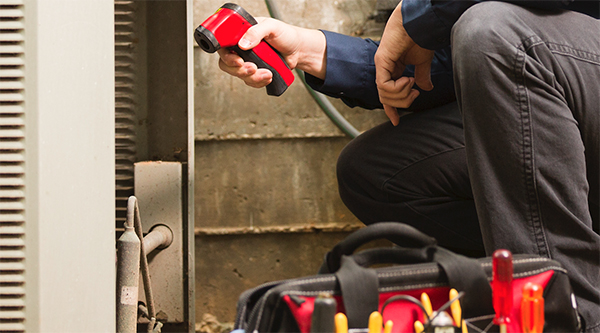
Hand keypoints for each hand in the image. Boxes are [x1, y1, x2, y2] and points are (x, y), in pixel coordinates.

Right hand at [218, 18, 325, 88]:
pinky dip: (259, 82)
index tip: (237, 60)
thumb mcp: (272, 26)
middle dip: (239, 70)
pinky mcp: (254, 72)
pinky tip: (269, 75)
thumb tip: (242, 44)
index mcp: (241, 33)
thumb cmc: (286, 34)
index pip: (223, 43)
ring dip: (253, 77)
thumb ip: (256, 31)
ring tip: (267, 73)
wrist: (298, 50)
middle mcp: (240, 47)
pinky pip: (249, 82)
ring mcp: (247, 61)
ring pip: (239, 75)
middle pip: (226, 63)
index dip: (226, 54)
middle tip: (253, 68)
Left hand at [374, 1, 433, 124]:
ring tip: (412, 84)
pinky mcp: (381, 61)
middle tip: (415, 93)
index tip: (396, 122)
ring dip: (401, 95)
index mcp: (392, 69)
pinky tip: (407, 79)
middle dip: (401, 103)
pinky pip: (384, 85)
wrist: (420, 22)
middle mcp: (384, 68)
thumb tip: (426, 88)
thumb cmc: (421, 36)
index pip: (386, 94)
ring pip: (384, 94)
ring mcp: (381, 65)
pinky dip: (397, 88)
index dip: (391, 109)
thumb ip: (422, 76)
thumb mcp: (422, 62)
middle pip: (385, 98)